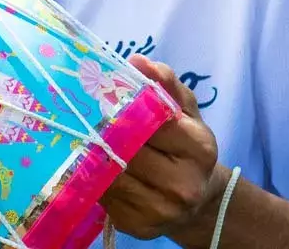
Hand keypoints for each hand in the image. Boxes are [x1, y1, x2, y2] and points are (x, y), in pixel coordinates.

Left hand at [102, 56, 222, 238]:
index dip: (128, 109)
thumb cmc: (187, 146)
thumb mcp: (185, 110)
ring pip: (113, 176)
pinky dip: (99, 182)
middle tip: (89, 120)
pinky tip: (101, 171)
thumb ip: (165, 83)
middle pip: (129, 152)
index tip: (107, 99)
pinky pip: (107, 199)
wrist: (198, 197)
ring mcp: (162, 210)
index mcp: (199, 148)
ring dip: (97, 159)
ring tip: (91, 144)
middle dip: (107, 135)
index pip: (154, 122)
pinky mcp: (140, 228)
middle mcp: (184, 184)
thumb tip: (137, 61)